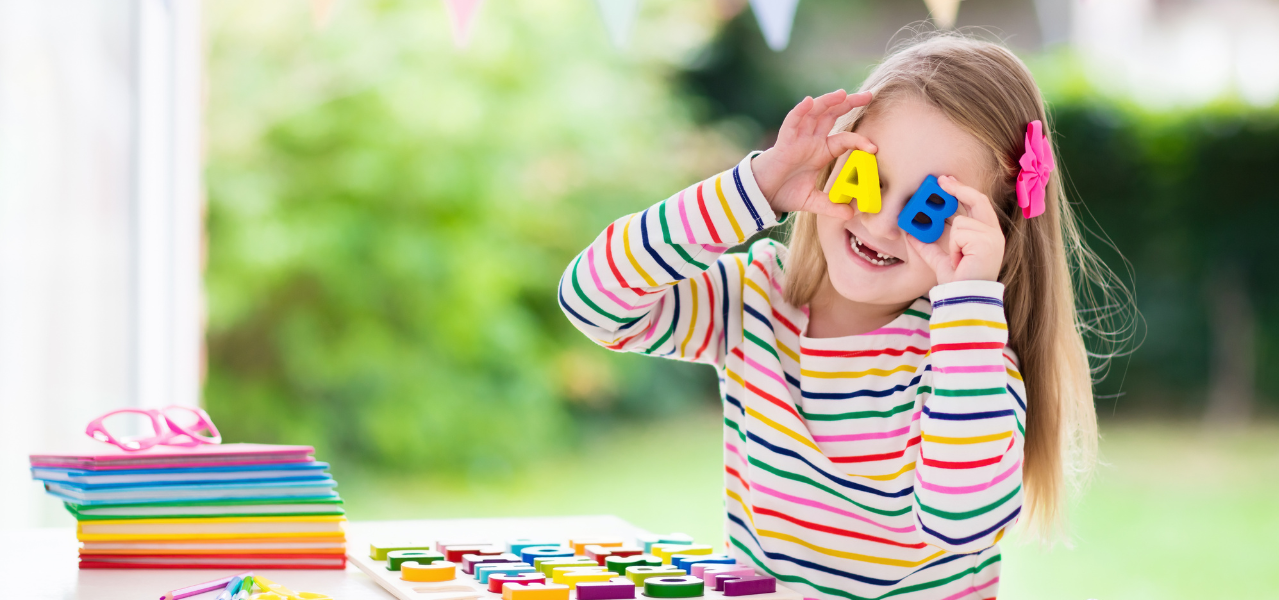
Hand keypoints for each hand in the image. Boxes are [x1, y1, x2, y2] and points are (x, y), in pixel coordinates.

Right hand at [751, 90, 876, 220]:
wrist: (762, 196)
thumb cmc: (784, 193)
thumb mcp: (812, 201)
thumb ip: (831, 206)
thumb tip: (849, 214)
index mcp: (821, 151)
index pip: (845, 139)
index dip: (860, 140)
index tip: (874, 148)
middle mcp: (811, 140)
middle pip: (832, 115)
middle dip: (849, 103)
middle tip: (868, 95)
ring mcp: (798, 138)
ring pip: (814, 113)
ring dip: (828, 101)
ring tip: (843, 94)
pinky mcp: (783, 142)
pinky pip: (792, 123)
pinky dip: (800, 111)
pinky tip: (808, 101)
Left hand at [905, 175, 1004, 283]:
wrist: (965, 299)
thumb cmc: (957, 283)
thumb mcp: (940, 261)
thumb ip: (928, 247)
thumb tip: (911, 234)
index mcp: (987, 236)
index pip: (978, 204)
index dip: (962, 190)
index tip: (946, 181)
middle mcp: (994, 234)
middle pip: (977, 200)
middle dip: (958, 188)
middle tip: (940, 180)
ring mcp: (993, 237)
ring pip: (960, 222)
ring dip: (952, 241)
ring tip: (958, 259)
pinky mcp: (987, 241)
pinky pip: (959, 232)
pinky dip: (954, 247)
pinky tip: (960, 261)